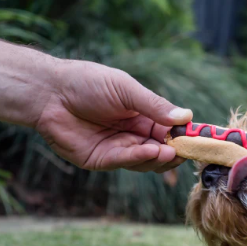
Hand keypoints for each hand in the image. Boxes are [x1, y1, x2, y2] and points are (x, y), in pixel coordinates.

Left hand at [35, 59, 191, 171]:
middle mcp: (132, 134)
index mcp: (141, 115)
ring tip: (170, 152)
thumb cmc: (86, 83)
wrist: (48, 92)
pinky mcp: (102, 160)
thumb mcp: (126, 90)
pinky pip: (125, 162)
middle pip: (161, 150)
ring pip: (146, 161)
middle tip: (186, 151)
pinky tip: (150, 152)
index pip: (169, 130)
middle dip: (175, 151)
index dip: (183, 135)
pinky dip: (139, 158)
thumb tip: (186, 116)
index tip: (198, 138)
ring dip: (159, 158)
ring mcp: (118, 149)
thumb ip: (155, 105)